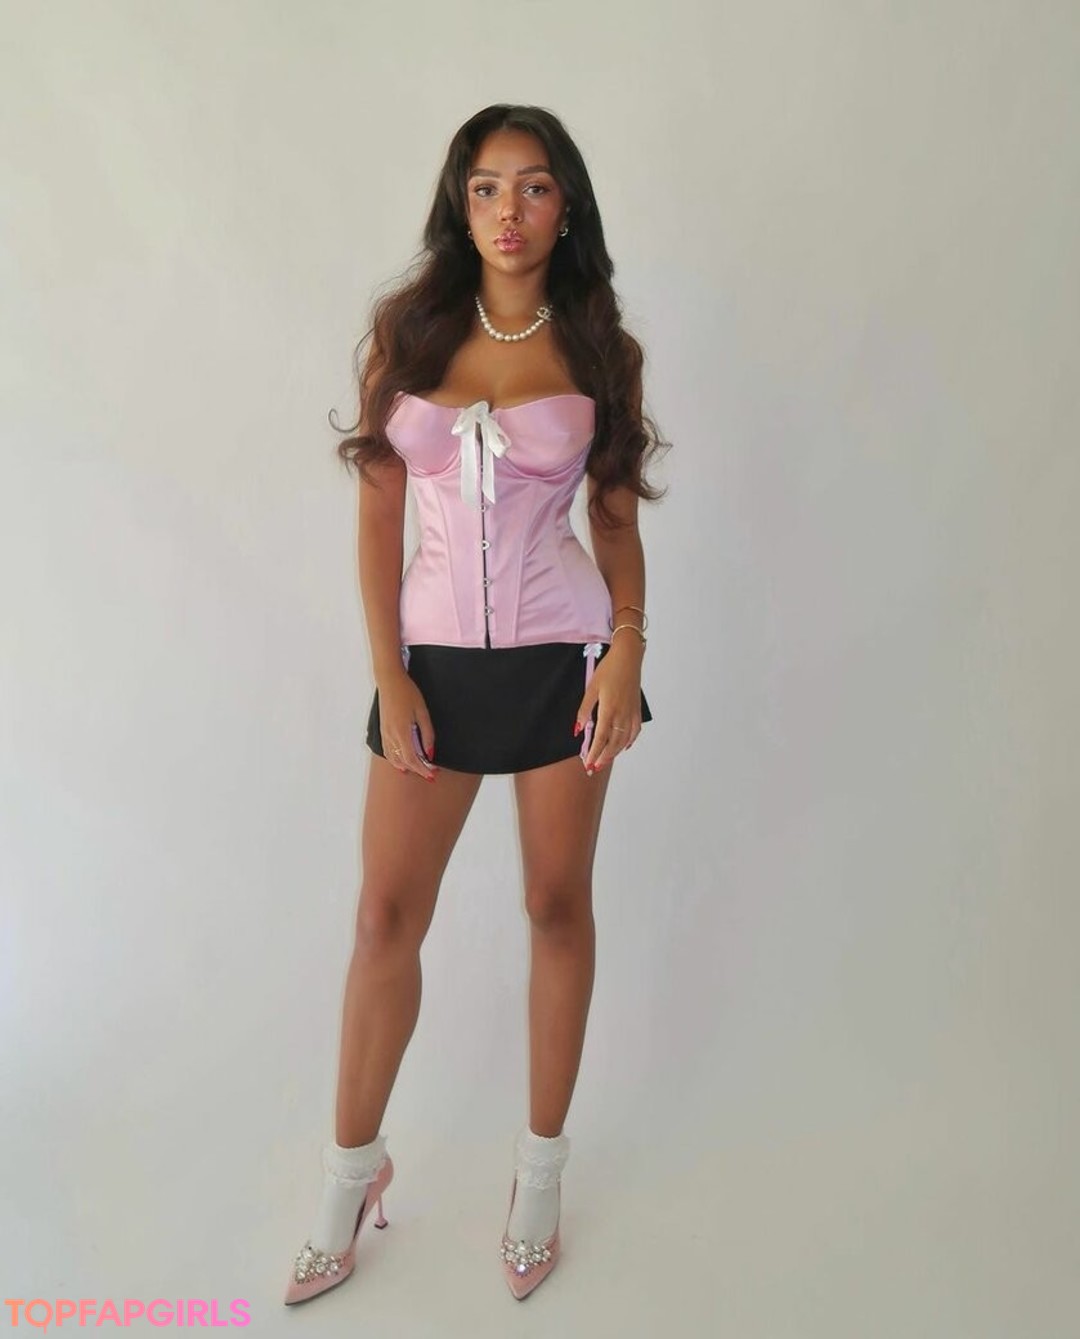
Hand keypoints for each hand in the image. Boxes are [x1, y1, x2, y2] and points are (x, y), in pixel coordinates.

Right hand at [376, 669, 438, 780]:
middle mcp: (391, 736)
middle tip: (430, 773)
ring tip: (418, 769)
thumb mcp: (422, 712)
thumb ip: (427, 734)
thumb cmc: (408, 693)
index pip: (412, 759)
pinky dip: (395, 759)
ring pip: (393, 758)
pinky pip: (388, 750)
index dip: (423, 769)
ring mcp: (384, 733)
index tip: (432, 775)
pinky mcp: (382, 729)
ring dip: (406, 766)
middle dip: (417, 769)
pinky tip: (402, 761)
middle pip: (403, 761)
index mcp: (402, 732)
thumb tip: (430, 753)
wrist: (390, 680)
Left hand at [574, 640, 643, 774]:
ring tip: (605, 760)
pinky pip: (634, 731)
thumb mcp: (591, 688)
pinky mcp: (637, 710)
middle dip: (603, 757)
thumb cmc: (608, 670)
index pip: (601, 738)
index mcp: (609, 710)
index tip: (587, 763)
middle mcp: (622, 714)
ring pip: (624, 740)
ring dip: (615, 753)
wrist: (628, 657)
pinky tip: (624, 746)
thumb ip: (584, 710)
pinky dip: (629, 741)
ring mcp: (631, 713)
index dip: (594, 753)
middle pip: (613, 743)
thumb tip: (578, 729)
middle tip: (594, 767)